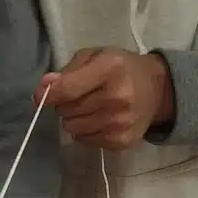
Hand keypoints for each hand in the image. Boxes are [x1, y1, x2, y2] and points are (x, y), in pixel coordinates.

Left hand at [37, 48, 174, 150]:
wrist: (157, 91)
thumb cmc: (122, 68)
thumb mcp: (96, 56)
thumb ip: (68, 70)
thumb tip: (44, 88)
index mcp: (111, 69)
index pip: (68, 89)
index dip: (48, 94)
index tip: (40, 96)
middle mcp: (117, 98)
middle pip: (67, 111)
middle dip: (65, 104)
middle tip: (80, 97)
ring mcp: (120, 123)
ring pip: (72, 128)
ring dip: (75, 119)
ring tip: (90, 108)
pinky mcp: (121, 142)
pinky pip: (85, 141)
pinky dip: (86, 132)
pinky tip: (100, 120)